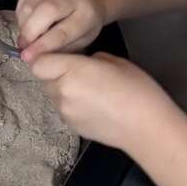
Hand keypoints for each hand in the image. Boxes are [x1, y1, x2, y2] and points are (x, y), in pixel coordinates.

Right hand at [17, 0, 106, 60]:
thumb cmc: (83, 26)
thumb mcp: (80, 42)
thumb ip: (60, 50)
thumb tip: (36, 58)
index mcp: (85, 15)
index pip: (62, 31)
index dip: (43, 45)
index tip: (28, 57)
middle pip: (46, 10)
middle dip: (30, 31)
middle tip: (23, 46)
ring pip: (30, 5)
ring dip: (23, 25)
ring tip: (27, 36)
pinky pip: (22, 0)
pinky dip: (20, 16)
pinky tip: (27, 24)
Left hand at [30, 51, 182, 150]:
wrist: (147, 128)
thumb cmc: (137, 90)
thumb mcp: (115, 62)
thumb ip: (89, 60)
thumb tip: (81, 63)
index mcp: (72, 71)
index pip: (38, 63)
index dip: (46, 58)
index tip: (58, 57)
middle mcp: (62, 91)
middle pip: (44, 78)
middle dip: (56, 74)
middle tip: (79, 74)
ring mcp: (65, 111)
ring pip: (54, 95)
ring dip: (63, 90)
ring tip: (89, 92)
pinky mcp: (71, 126)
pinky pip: (64, 109)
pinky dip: (72, 105)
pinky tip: (94, 107)